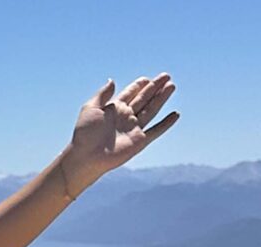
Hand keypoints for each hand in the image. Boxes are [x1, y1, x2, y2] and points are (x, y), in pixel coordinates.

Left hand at [61, 73, 179, 196]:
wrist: (86, 156)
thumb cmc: (84, 133)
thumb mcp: (90, 108)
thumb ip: (102, 95)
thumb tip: (112, 80)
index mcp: (113, 109)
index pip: (129, 94)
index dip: (138, 86)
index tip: (146, 78)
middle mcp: (125, 117)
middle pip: (143, 99)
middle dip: (154, 87)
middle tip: (166, 76)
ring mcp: (133, 129)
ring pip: (152, 110)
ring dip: (161, 98)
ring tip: (172, 86)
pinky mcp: (139, 141)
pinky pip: (156, 131)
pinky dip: (166, 123)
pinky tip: (175, 114)